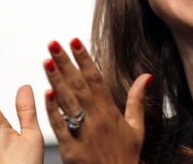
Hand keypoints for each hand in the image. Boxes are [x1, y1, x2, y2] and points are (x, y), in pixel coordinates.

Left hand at [43, 38, 151, 163]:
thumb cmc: (124, 157)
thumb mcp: (136, 128)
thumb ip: (137, 100)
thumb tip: (146, 77)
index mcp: (110, 111)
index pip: (96, 78)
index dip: (85, 58)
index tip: (74, 41)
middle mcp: (96, 118)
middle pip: (79, 85)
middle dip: (66, 62)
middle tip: (53, 44)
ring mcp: (83, 132)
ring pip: (68, 101)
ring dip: (56, 80)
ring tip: (47, 61)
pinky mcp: (71, 148)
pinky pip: (60, 126)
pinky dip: (53, 110)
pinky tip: (45, 94)